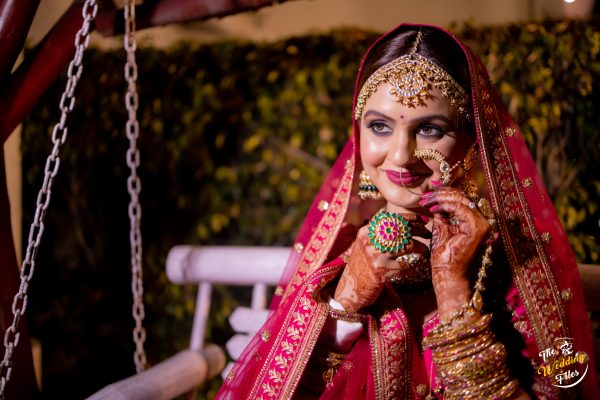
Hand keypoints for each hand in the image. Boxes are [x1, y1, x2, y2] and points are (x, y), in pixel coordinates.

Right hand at [333, 215, 429, 312]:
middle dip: (418, 230)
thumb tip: (401, 221)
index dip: (409, 218)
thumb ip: (377, 234)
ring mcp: (375, 256)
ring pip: (406, 246)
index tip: (421, 220)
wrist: (350, 289)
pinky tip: (412, 268)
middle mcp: (369, 241)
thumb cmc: (362, 266)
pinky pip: (405, 265)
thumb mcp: (364, 246)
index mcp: (365, 233)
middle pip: (401, 230)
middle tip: (428, 234)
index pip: (391, 218)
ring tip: (425, 251)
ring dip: (420, 247)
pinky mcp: (381, 271)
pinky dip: (412, 267)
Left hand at [419, 187, 490, 317]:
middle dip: (442, 193)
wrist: (447, 272)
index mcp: (475, 220)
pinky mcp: (477, 228)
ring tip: (427, 201)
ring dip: (442, 198)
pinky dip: (446, 205)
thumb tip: (437, 201)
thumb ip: (443, 214)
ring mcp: (482, 224)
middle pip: (464, 197)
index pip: (463, 199)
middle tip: (426, 194)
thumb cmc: (444, 254)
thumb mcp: (441, 228)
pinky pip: (461, 208)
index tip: (431, 188)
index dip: (447, 191)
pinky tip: (434, 208)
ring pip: (462, 200)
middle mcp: (483, 221)